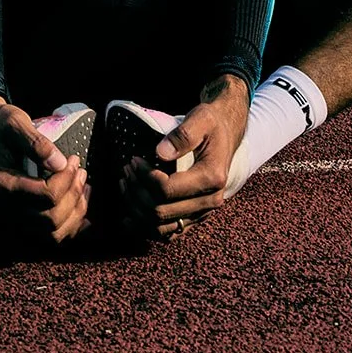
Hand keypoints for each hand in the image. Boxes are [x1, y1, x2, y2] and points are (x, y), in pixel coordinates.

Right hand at [0, 90, 90, 244]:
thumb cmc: (1, 126)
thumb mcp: (16, 123)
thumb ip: (37, 143)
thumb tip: (60, 163)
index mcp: (3, 185)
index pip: (46, 195)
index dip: (67, 178)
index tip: (74, 160)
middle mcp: (5, 207)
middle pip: (51, 218)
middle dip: (73, 195)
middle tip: (81, 172)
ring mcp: (13, 215)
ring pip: (52, 233)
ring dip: (74, 213)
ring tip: (83, 189)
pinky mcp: (21, 217)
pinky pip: (49, 234)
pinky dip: (69, 224)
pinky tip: (79, 206)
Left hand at [120, 75, 248, 239]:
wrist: (225, 133)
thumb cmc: (211, 124)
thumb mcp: (201, 119)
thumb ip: (183, 135)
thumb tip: (160, 153)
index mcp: (211, 178)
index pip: (168, 189)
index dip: (144, 177)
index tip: (134, 160)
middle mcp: (209, 201)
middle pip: (161, 211)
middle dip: (136, 192)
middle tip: (126, 170)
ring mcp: (202, 213)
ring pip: (161, 227)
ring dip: (137, 210)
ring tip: (126, 186)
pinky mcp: (194, 217)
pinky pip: (167, 233)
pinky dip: (145, 227)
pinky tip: (129, 215)